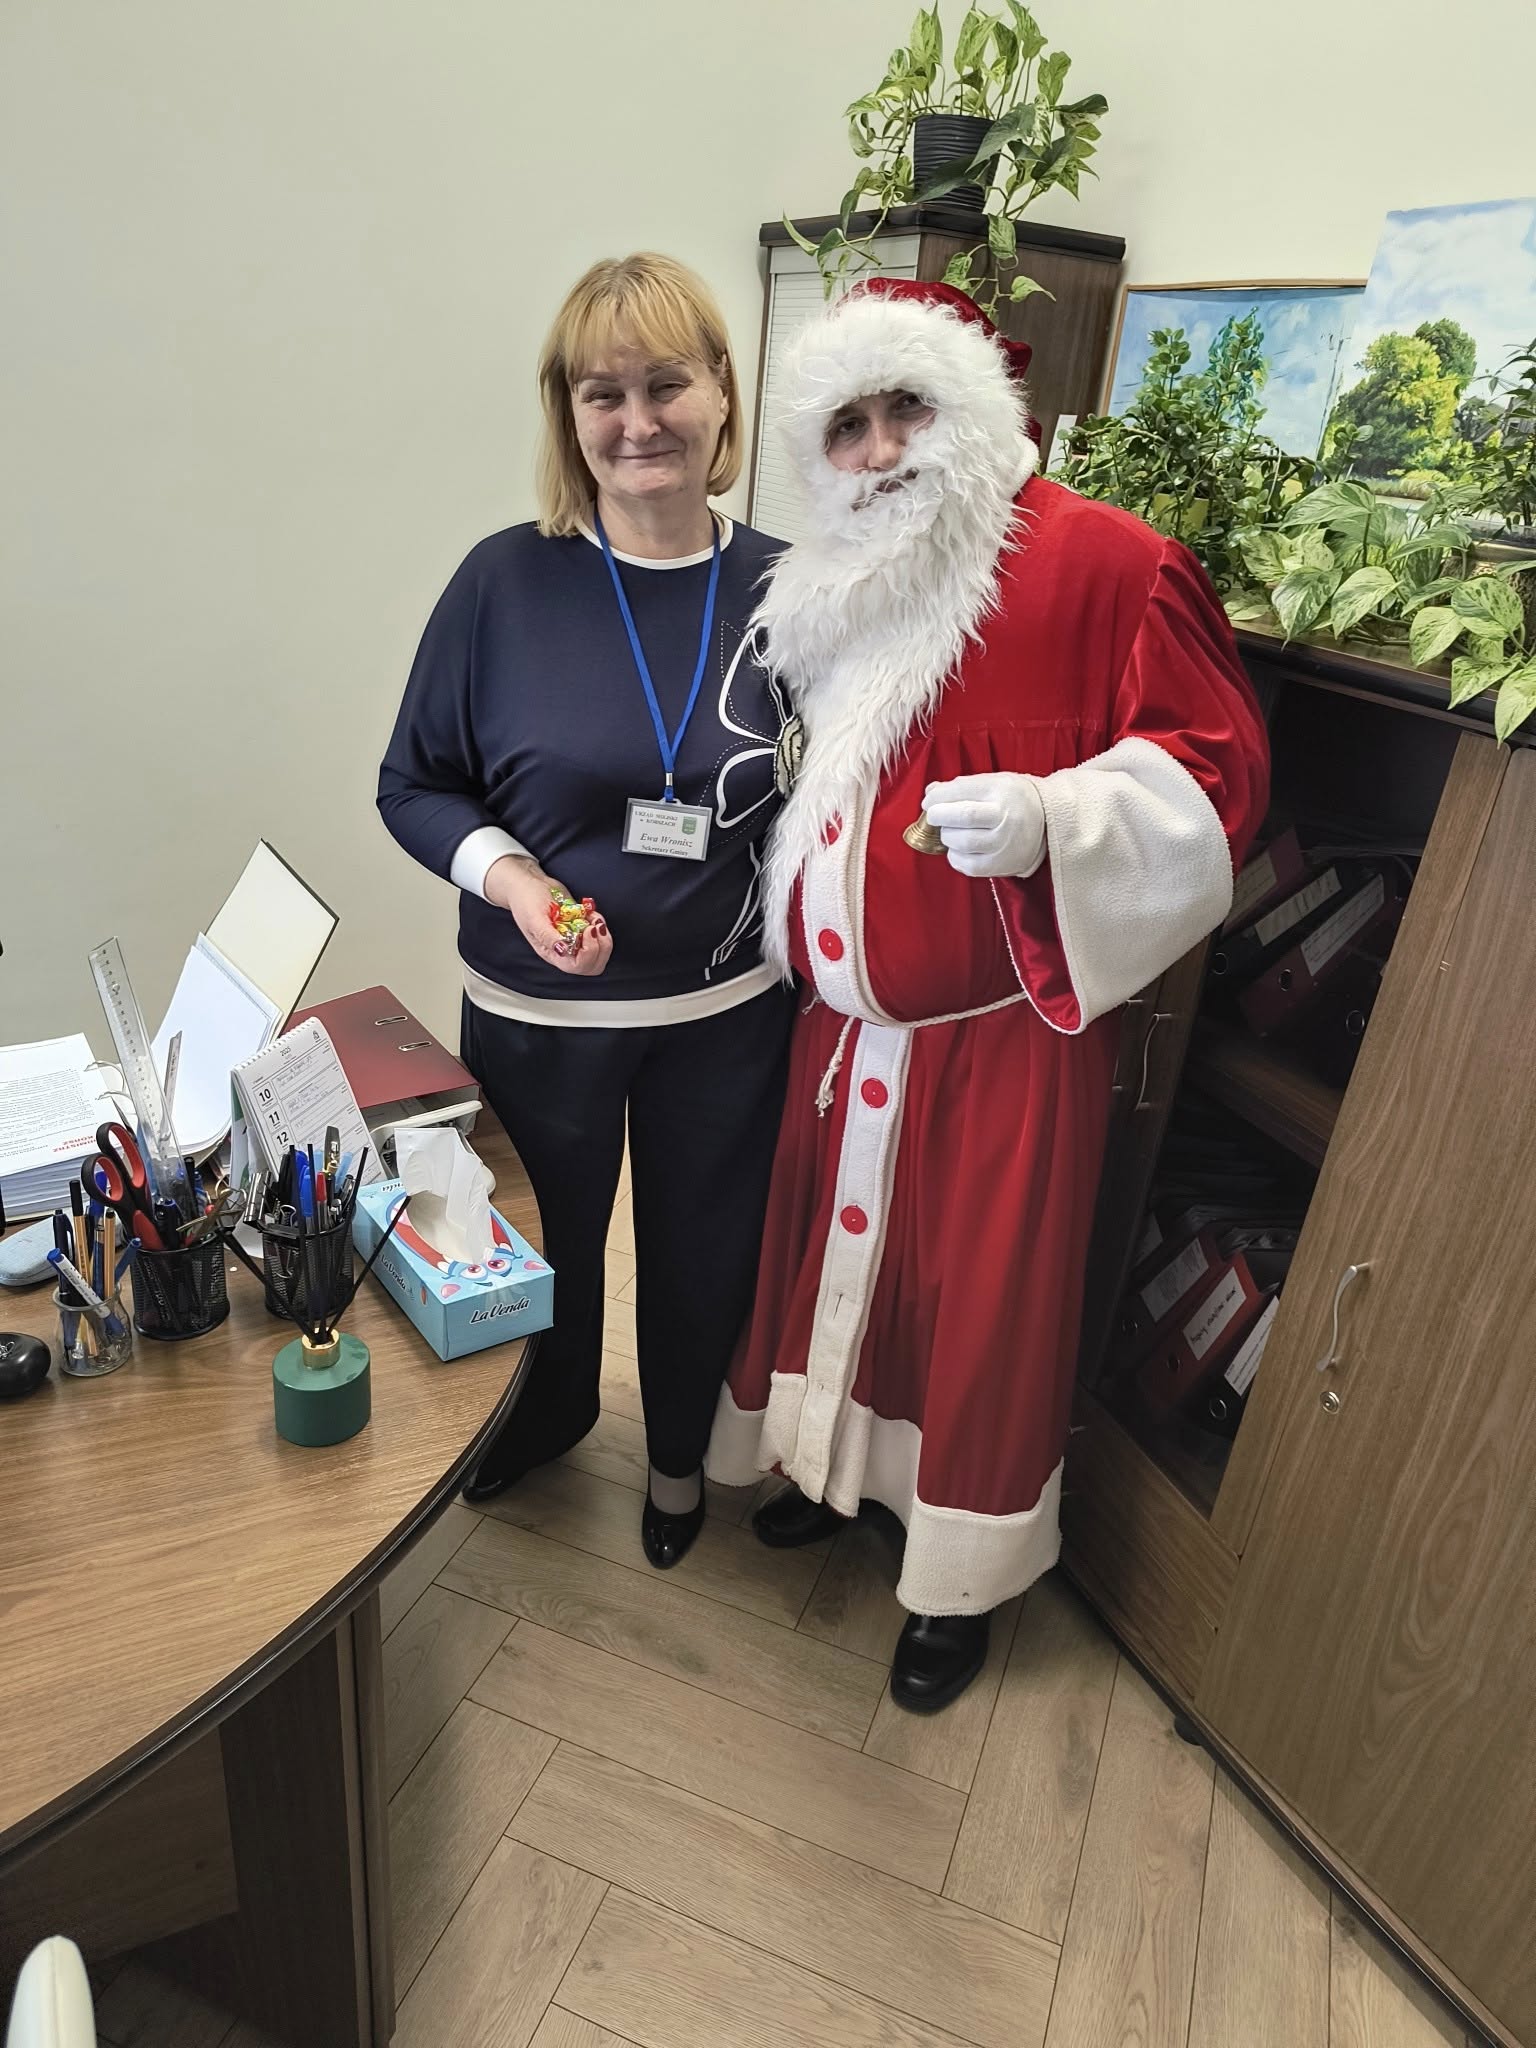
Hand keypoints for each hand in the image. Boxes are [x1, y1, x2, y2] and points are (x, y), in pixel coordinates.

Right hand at [484, 855, 613, 976]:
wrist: (530, 883)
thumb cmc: (526, 901)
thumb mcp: (534, 918)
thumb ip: (548, 936)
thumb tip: (562, 950)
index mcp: (552, 952)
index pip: (576, 966)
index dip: (588, 952)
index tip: (586, 931)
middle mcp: (565, 949)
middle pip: (592, 964)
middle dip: (601, 946)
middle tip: (594, 927)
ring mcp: (575, 938)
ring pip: (599, 951)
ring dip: (603, 935)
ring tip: (593, 918)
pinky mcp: (581, 927)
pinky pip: (599, 934)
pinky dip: (600, 923)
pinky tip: (591, 913)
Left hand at [923, 773, 1046, 879]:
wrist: (1048, 825)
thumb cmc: (1013, 801)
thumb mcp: (994, 783)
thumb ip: (962, 786)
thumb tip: (931, 792)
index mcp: (1002, 790)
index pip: (962, 790)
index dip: (938, 797)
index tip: (928, 801)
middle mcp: (1005, 817)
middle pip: (963, 816)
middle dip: (939, 815)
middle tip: (933, 816)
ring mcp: (1003, 843)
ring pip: (961, 841)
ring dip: (947, 836)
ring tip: (951, 832)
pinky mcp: (999, 865)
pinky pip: (966, 864)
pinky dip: (955, 856)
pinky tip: (959, 848)